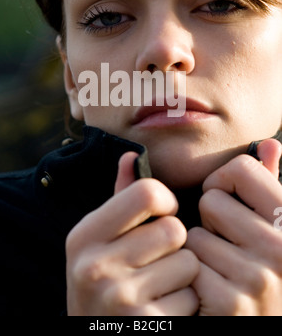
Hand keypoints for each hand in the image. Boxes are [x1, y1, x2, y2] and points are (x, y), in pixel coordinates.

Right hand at [66, 152, 198, 315]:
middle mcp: (95, 266)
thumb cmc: (106, 280)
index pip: (147, 193)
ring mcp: (119, 299)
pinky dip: (186, 302)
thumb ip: (119, 197)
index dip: (165, 201)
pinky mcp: (145, 325)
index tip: (162, 214)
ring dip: (182, 273)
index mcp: (84, 235)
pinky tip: (163, 308)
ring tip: (159, 284)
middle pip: (173, 229)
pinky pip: (192, 296)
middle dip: (174, 243)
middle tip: (157, 258)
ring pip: (188, 262)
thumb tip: (130, 155)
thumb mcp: (101, 239)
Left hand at [186, 139, 281, 315]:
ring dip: (200, 252)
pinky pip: (188, 265)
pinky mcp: (232, 304)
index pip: (242, 168)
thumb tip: (270, 143)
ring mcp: (260, 278)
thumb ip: (268, 185)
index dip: (223, 184)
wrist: (256, 326)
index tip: (227, 205)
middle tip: (227, 248)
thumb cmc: (258, 270)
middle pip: (212, 200)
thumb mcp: (271, 226)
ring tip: (221, 272)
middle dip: (210, 222)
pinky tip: (211, 294)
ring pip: (194, 234)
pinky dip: (192, 278)